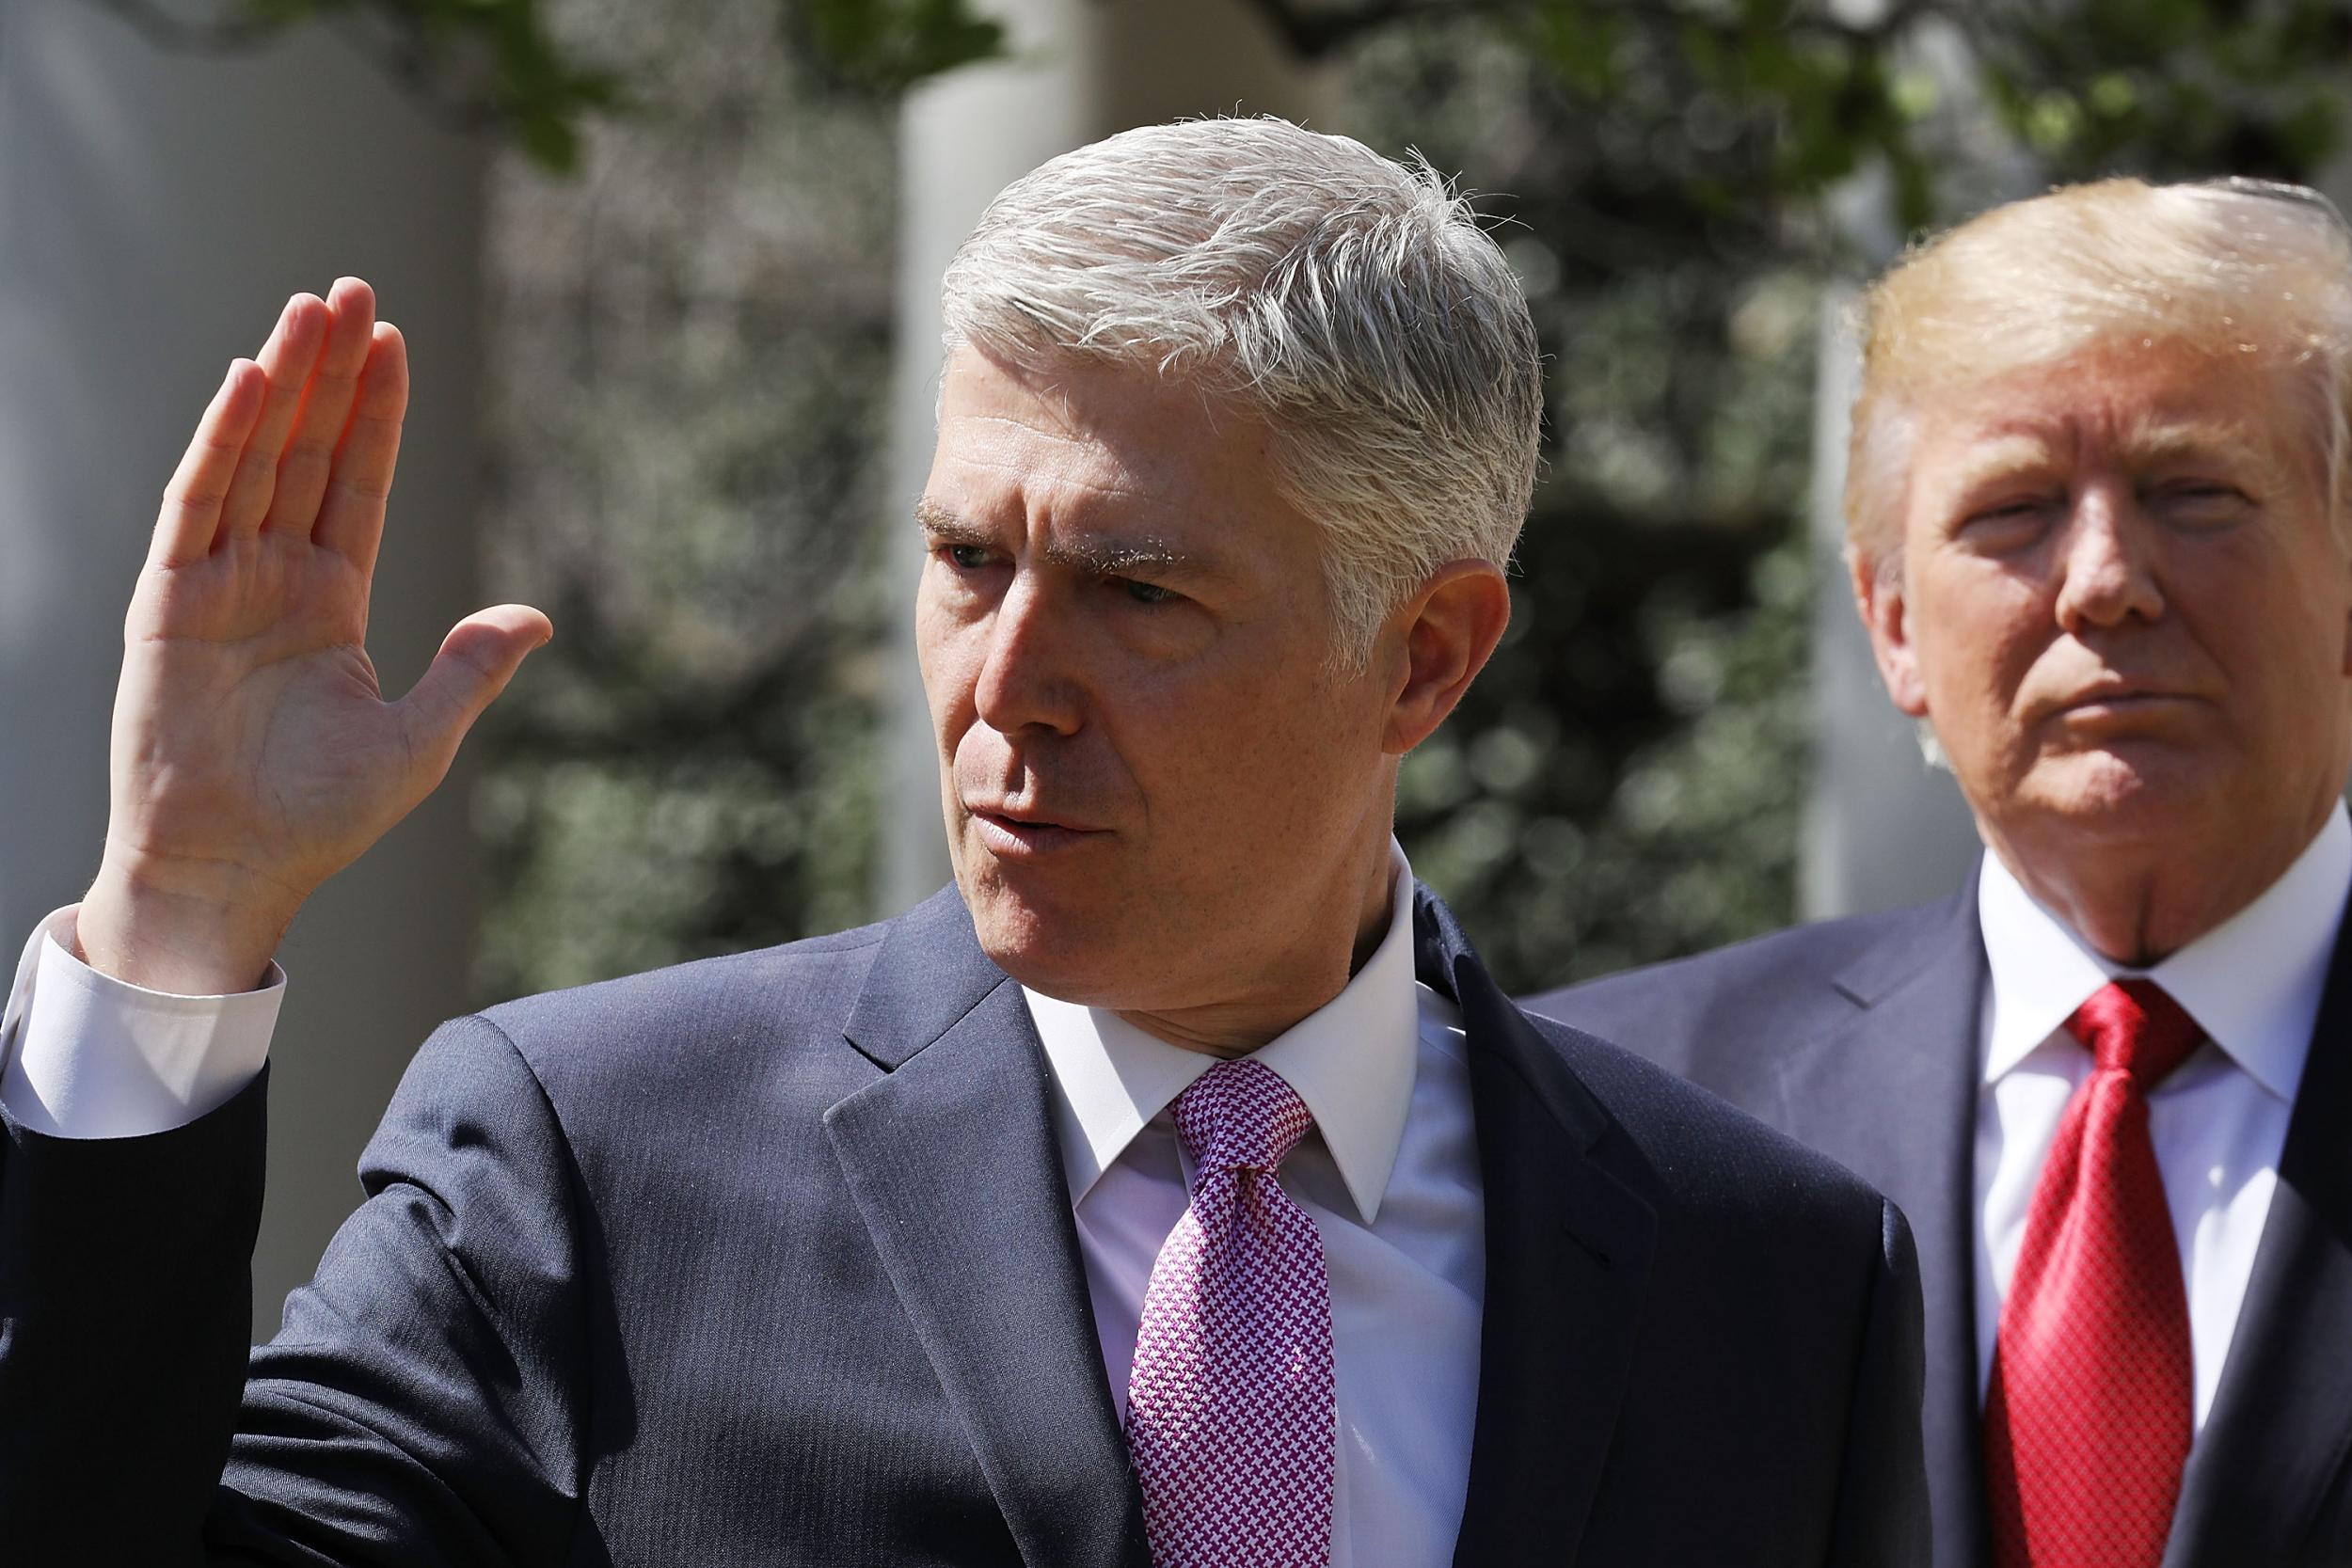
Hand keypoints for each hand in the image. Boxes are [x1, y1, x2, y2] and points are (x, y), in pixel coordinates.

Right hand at [78, 280, 550, 993]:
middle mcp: (272, 577)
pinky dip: (223, 442)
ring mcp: (217, 583)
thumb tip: (538, 615)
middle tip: (353, 288)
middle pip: (307, 451)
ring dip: (283, 382)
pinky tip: (252, 381)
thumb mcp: (420, 737)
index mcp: (330, 600)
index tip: (395, 342)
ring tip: (312, 308)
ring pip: (254, 458)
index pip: (357, 484)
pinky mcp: (168, 603)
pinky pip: (196, 506)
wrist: (236, 871)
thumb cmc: (321, 817)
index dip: (376, 414)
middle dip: (332, 372)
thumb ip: (470, 668)